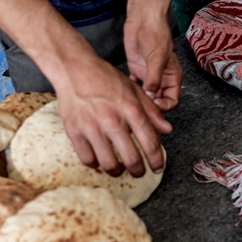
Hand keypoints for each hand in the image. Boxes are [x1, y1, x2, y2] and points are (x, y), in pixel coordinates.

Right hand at [52, 54, 171, 176]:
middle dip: (138, 171)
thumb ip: (152, 112)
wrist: (74, 69)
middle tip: (139, 172)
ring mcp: (92, 127)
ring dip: (117, 171)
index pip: (151, 143)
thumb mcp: (135, 90)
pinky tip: (99, 160)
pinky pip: (87, 159)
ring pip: (109, 164)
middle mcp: (113, 121)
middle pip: (131, 159)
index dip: (157, 160)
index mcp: (131, 110)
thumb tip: (167, 129)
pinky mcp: (74, 131)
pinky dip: (95, 164)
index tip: (158, 168)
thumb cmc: (106, 78)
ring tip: (119, 169)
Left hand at [124, 5, 182, 111]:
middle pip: (159, 101)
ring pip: (146, 95)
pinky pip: (136, 87)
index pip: (172, 100)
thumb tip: (151, 96)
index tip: (153, 106)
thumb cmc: (156, 34)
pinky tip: (126, 88)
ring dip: (140, 99)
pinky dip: (132, 90)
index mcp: (173, 77)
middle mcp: (162, 78)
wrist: (143, 19)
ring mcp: (149, 75)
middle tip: (140, 106)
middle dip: (151, 106)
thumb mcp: (157, 58)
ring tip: (132, 99)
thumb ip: (154, 79)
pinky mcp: (137, 71)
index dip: (164, 106)